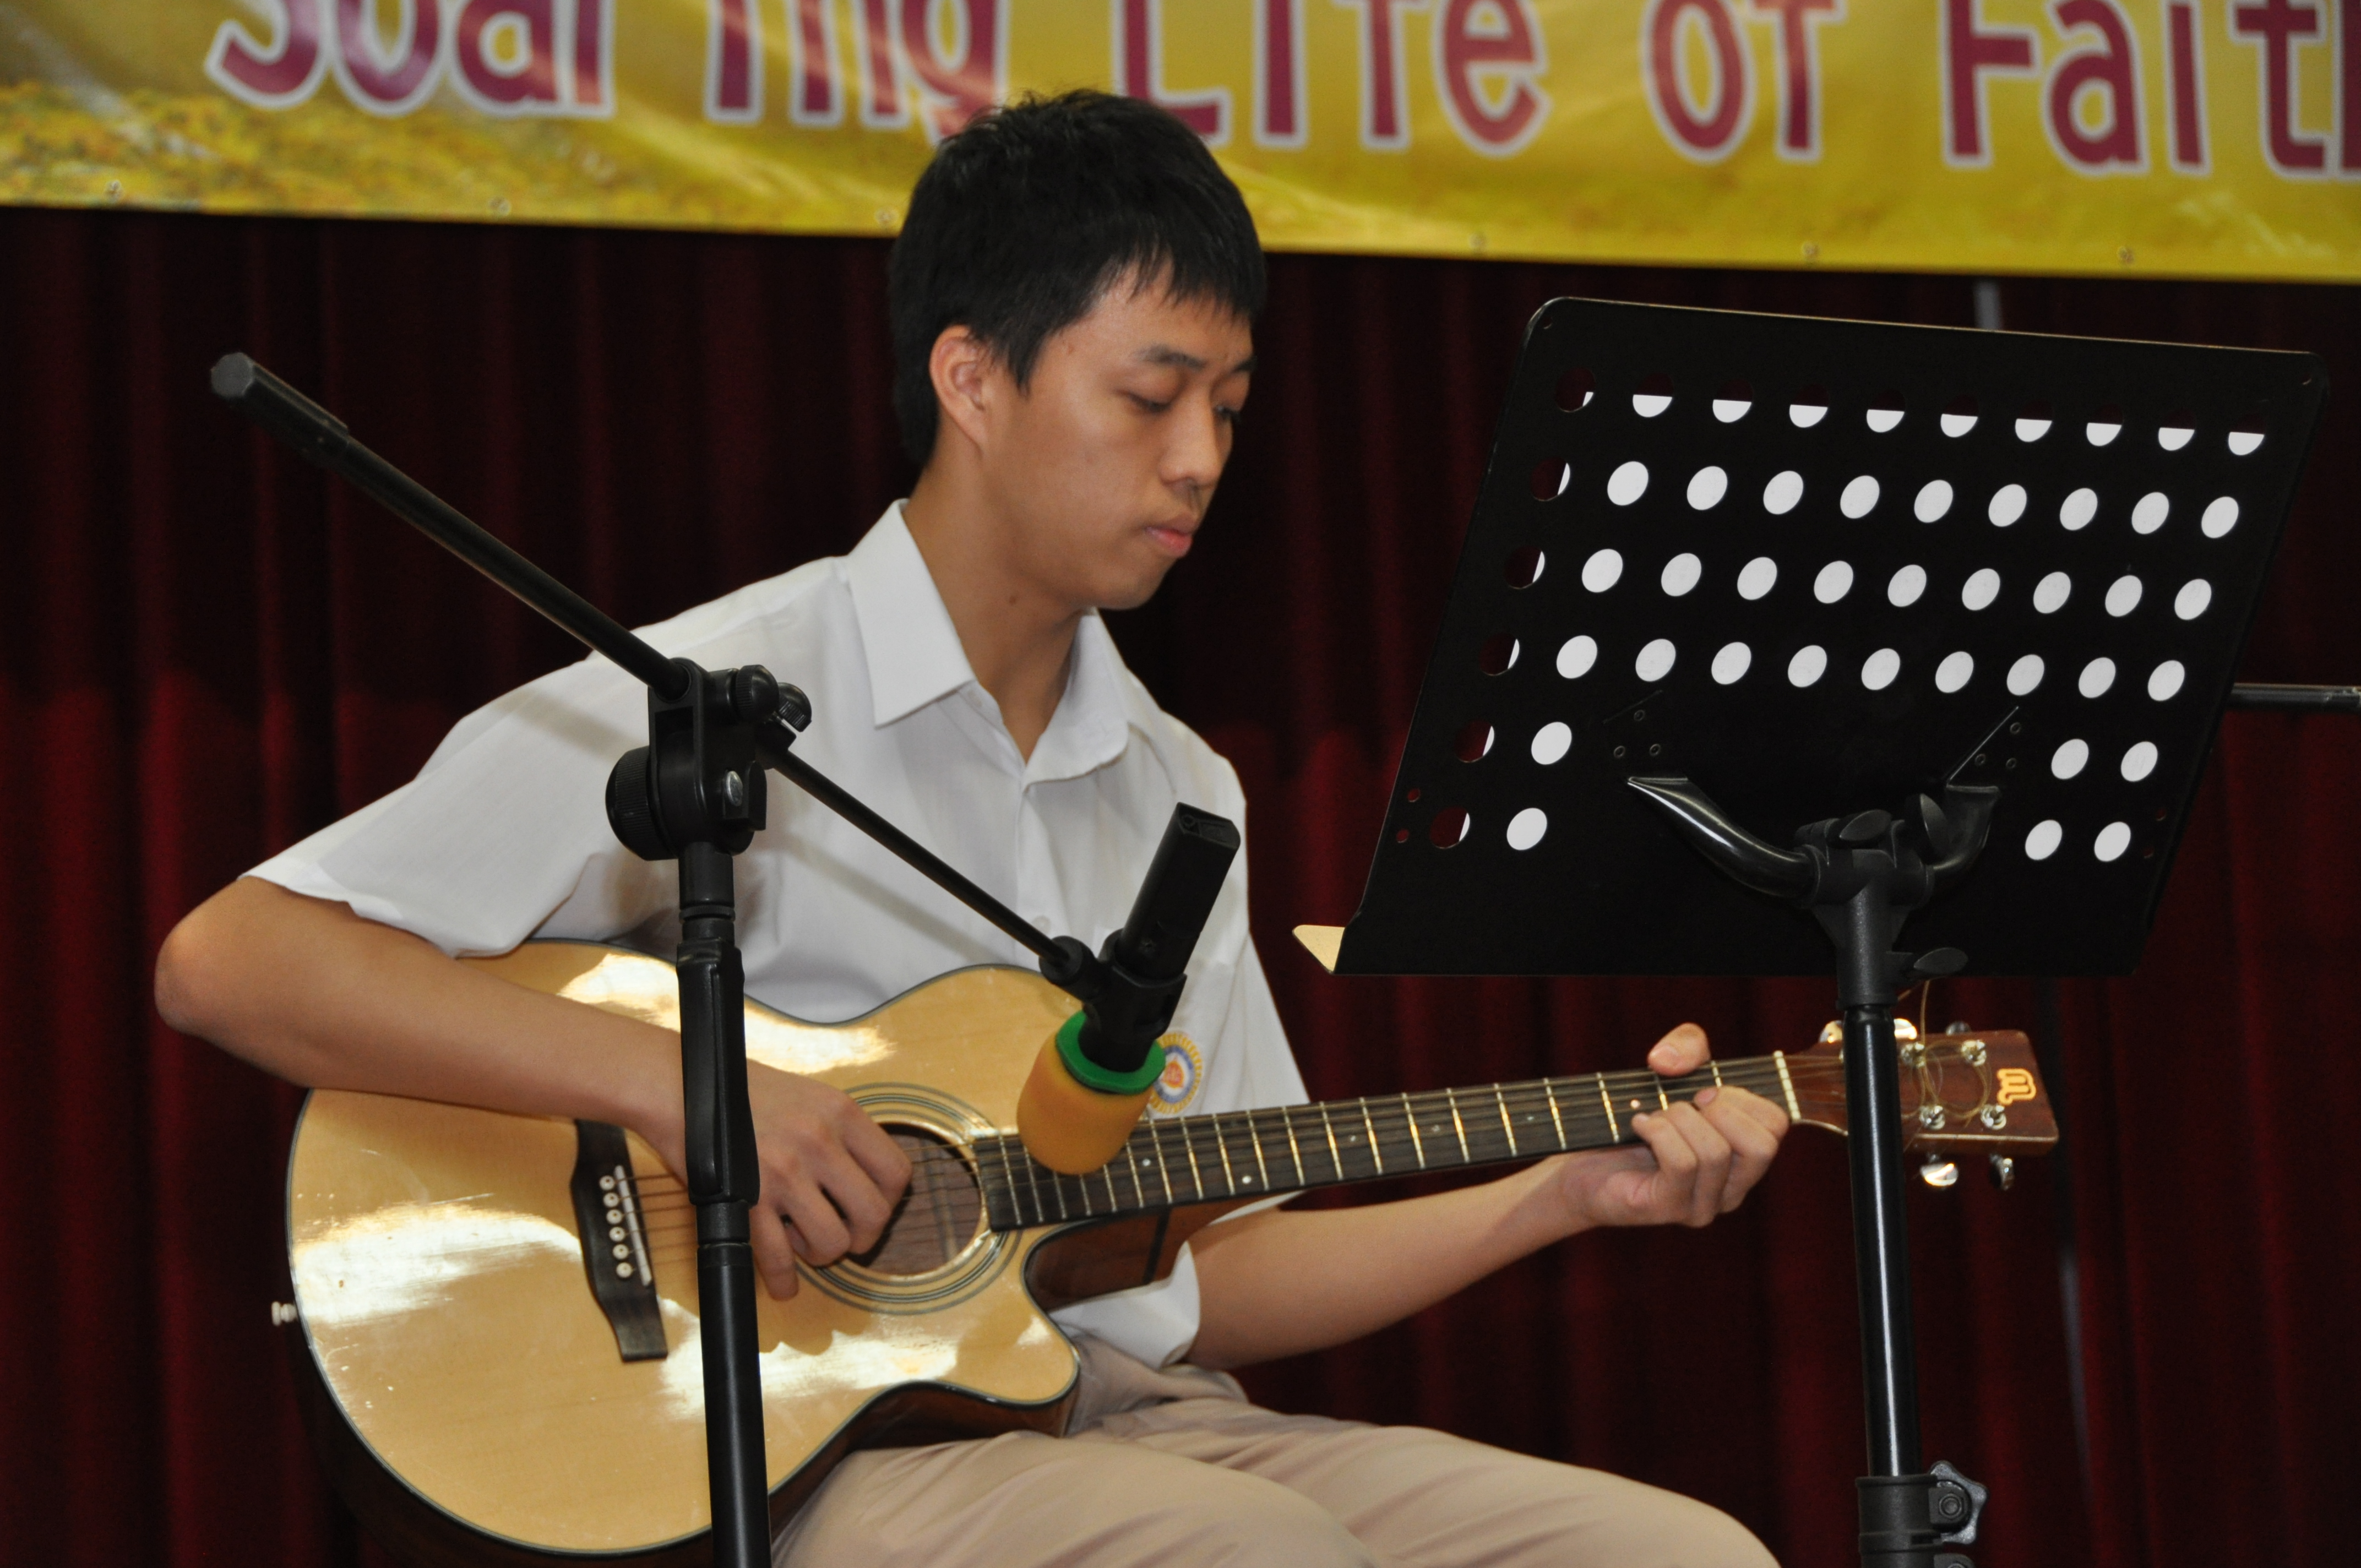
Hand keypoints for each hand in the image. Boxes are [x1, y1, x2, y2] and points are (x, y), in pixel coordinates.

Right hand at [651, 1063, 911, 1300]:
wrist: (679, 1086)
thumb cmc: (740, 1090)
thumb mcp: (808, 1095)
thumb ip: (839, 1132)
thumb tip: (862, 1178)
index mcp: (840, 1113)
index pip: (897, 1172)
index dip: (889, 1202)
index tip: (872, 1208)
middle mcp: (819, 1142)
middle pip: (873, 1215)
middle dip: (862, 1238)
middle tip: (845, 1237)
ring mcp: (784, 1172)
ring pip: (832, 1242)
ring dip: (820, 1254)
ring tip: (803, 1243)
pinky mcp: (747, 1198)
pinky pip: (777, 1257)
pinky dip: (783, 1280)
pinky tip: (783, 1284)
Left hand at [1547, 1023, 1788, 1231]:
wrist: (1582, 1164)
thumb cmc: (1634, 1118)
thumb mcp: (1671, 1069)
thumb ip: (1689, 1046)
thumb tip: (1670, 1063)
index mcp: (1743, 1158)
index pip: (1776, 1125)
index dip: (1743, 1097)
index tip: (1705, 1090)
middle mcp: (1732, 1188)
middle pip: (1761, 1146)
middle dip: (1720, 1110)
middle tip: (1685, 1103)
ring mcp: (1703, 1205)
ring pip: (1715, 1153)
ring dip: (1678, 1118)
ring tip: (1654, 1117)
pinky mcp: (1670, 1209)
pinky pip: (1682, 1163)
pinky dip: (1657, 1132)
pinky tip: (1639, 1126)